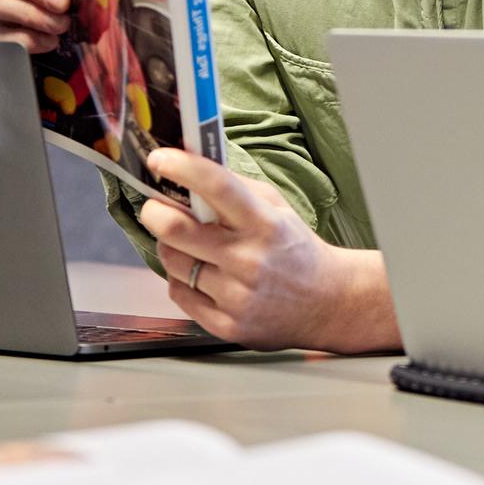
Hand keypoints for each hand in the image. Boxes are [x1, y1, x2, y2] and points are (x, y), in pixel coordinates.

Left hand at [136, 147, 400, 354]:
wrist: (328, 303)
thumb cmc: (295, 249)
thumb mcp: (277, 208)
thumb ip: (236, 188)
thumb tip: (191, 166)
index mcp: (264, 223)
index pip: (217, 187)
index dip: (182, 169)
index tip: (159, 158)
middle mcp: (249, 259)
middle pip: (176, 230)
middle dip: (154, 213)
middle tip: (154, 208)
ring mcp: (237, 296)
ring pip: (173, 263)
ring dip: (170, 248)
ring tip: (187, 245)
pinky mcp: (228, 326)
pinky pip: (180, 295)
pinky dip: (182, 281)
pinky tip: (201, 276)